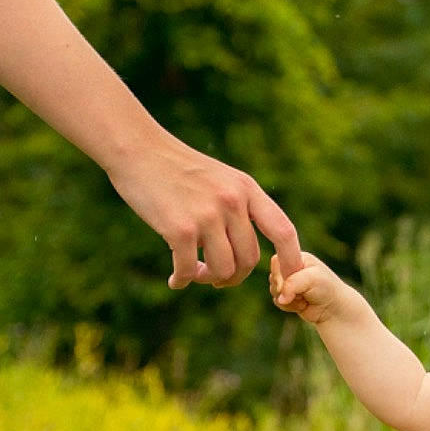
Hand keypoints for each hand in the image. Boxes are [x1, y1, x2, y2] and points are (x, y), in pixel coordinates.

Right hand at [107, 131, 300, 288]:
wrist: (137, 148)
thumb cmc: (177, 168)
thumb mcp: (221, 179)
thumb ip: (240, 208)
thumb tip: (251, 254)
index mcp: (247, 189)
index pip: (283, 231)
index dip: (292, 261)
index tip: (291, 282)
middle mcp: (232, 201)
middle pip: (250, 259)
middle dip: (235, 277)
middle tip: (216, 278)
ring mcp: (207, 215)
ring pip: (223, 269)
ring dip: (208, 279)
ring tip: (195, 274)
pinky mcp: (180, 228)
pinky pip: (189, 270)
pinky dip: (182, 280)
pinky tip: (175, 280)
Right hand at [270, 249, 355, 325]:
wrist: (334, 309)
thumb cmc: (327, 289)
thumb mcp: (312, 279)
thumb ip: (292, 284)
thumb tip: (280, 298)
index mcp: (297, 258)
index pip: (276, 261)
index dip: (279, 274)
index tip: (288, 283)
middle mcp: (291, 269)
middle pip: (273, 277)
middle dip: (284, 288)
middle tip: (301, 292)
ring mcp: (288, 283)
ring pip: (273, 291)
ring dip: (287, 299)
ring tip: (304, 298)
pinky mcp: (288, 297)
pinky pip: (277, 301)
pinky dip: (288, 306)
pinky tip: (302, 305)